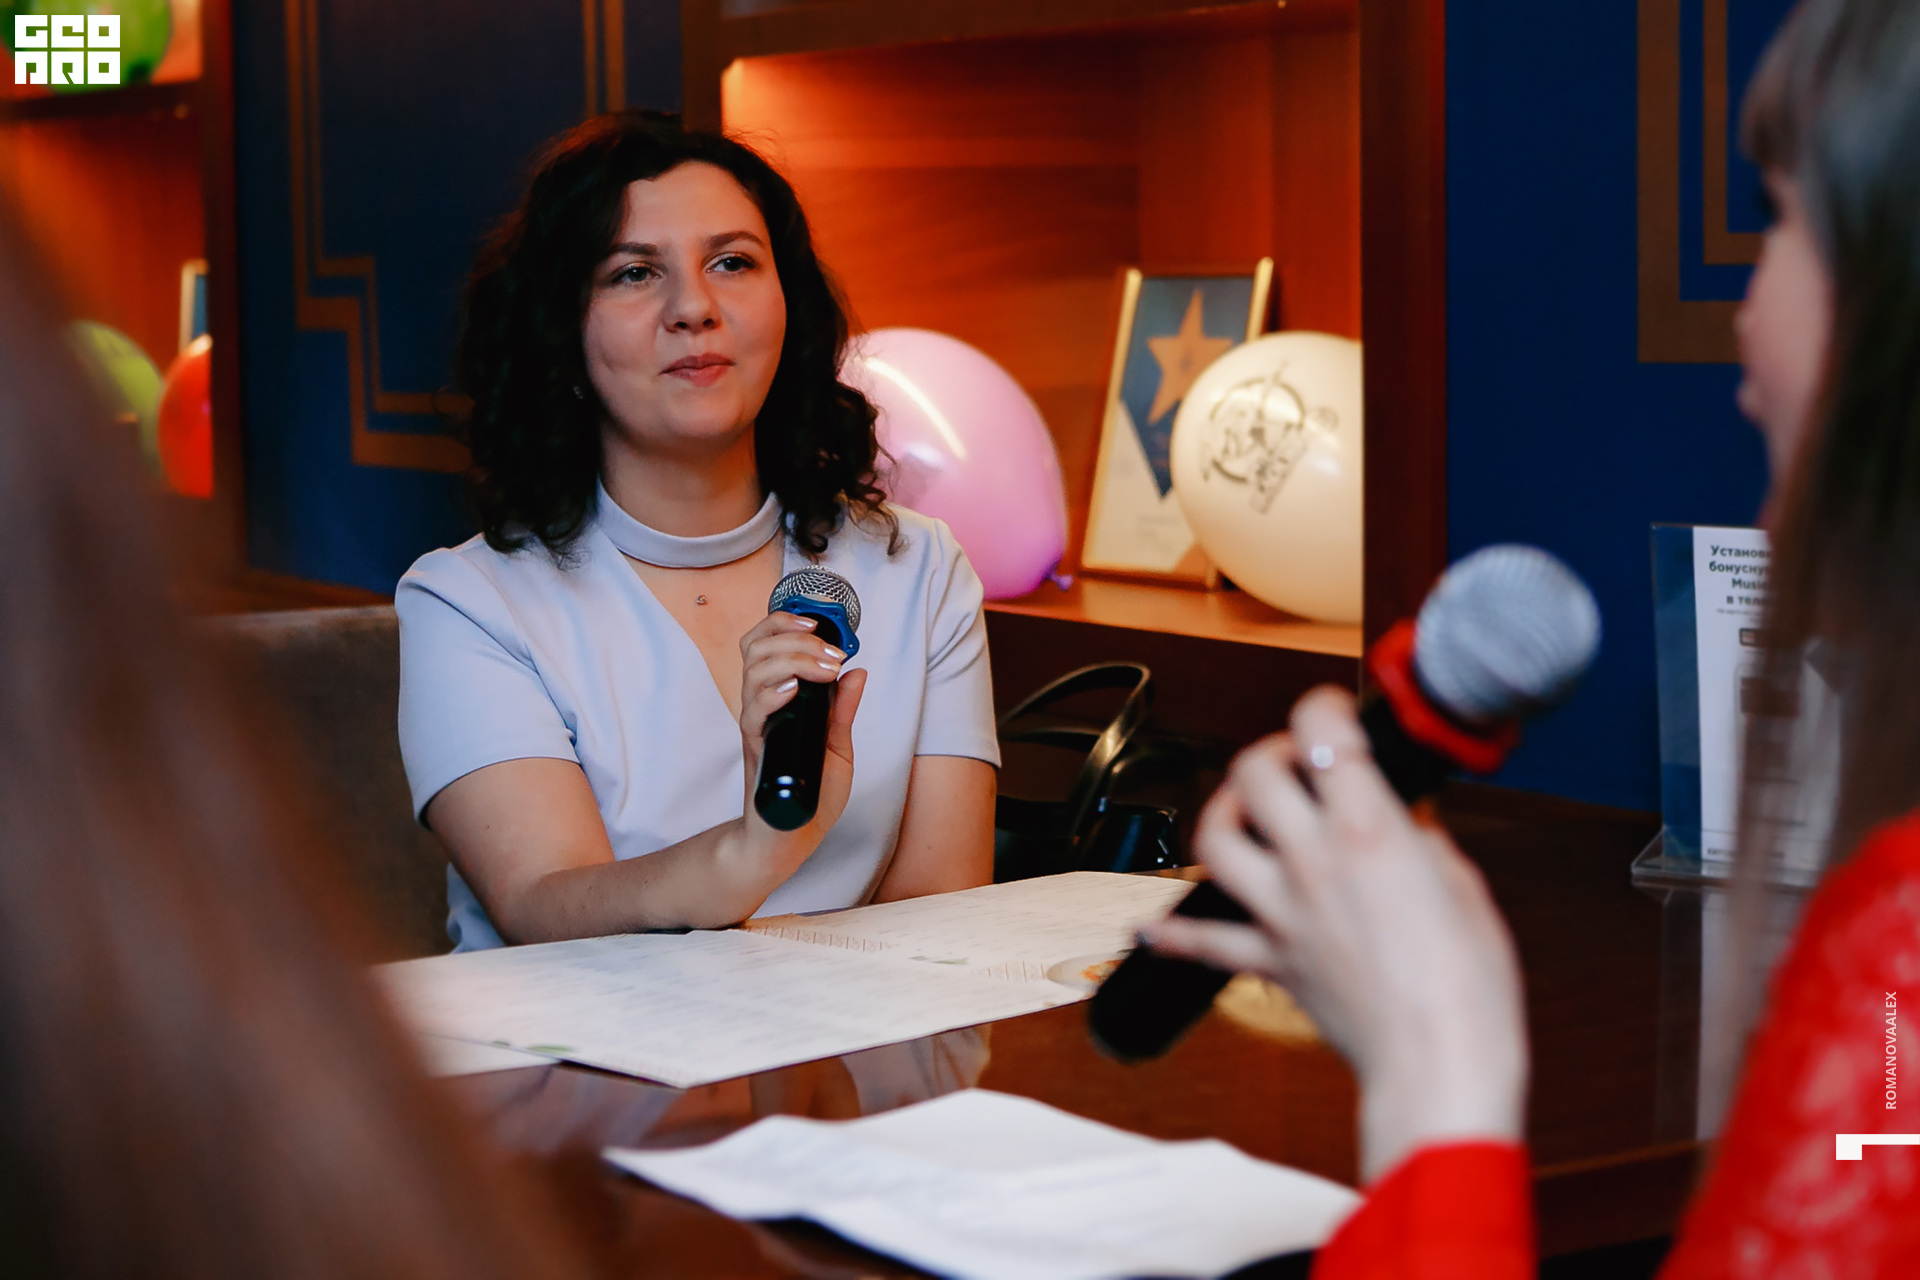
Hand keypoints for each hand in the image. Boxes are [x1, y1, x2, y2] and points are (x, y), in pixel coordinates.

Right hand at [735, 611, 867, 839]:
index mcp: (777, 697)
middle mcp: (761, 705)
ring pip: (753, 671)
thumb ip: (843, 709)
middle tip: (832, 654)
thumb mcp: (836, 745)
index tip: (817, 621)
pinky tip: (794, 690)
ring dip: (792, 659)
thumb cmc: (810, 791)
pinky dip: (772, 694)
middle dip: (796, 637)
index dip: (784, 622)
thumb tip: (857, 672)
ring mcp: (757, 725)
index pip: (765, 643)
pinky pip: (753, 713)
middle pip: (756, 648)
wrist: (789, 835)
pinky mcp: (756, 748)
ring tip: (824, 669)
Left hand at [1138, 686, 1528, 1181]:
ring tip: (1242, 810)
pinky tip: (1148, 925)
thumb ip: (1422, 841)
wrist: (1441, 1063)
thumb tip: (1404, 820)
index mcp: (1369, 830)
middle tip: (1296, 762)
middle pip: (1255, 773)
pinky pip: (1204, 942)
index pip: (1323, 734)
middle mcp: (1313, 861)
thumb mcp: (1463, 886)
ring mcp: (1283, 911)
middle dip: (1273, 752)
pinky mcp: (1271, 960)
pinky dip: (1173, 933)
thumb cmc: (1469, 985)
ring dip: (1223, 813)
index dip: (1323, 706)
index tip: (1331, 709)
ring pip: (1216, 840)